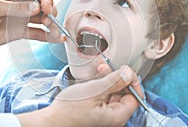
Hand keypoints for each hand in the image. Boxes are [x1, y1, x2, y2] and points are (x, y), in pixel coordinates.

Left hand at [0, 0, 63, 48]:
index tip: (47, 7)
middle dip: (50, 12)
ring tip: (57, 34)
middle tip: (50, 21)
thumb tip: (36, 7)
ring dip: (52, 26)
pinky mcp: (19, 32)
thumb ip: (15, 8)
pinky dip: (47, 36)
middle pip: (42, 6)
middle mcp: (20, 4)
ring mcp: (20, 18)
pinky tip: (57, 39)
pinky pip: (36, 33)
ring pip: (42, 20)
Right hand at [16, 65, 141, 126]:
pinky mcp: (95, 111)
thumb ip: (115, 81)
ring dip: (108, 79)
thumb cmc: (70, 110)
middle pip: (124, 94)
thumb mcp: (95, 90)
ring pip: (113, 93)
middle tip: (108, 68)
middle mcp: (112, 117)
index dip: (132, 82)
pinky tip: (95, 77)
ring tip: (100, 69)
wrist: (52, 120)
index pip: (135, 97)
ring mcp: (103, 114)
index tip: (125, 71)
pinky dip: (101, 85)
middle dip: (117, 78)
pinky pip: (103, 96)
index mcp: (117, 116)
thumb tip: (129, 74)